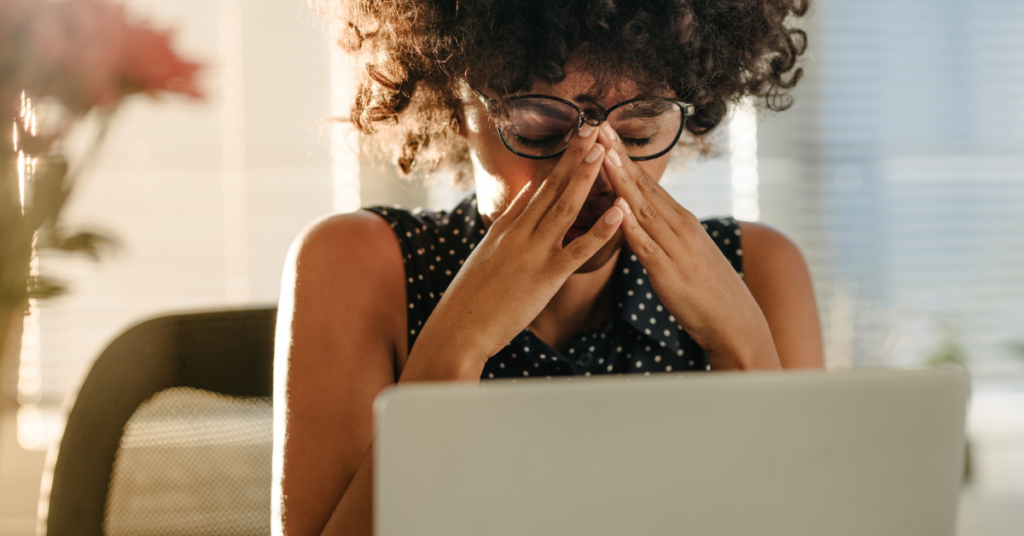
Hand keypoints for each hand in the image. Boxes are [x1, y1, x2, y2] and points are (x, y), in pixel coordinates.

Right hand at [402, 122, 624, 380]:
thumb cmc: (471, 298)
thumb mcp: (486, 254)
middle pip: (552, 187)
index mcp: (506, 227)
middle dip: (574, 156)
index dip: (559, 161)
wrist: (458, 328)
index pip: (538, 187)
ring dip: (586, 178)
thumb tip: (525, 197)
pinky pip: (579, 250)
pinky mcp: (546, 276)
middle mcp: (520, 232)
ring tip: (604, 151)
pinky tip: (619, 211)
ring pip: (565, 207)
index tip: (576, 138)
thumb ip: (507, 225)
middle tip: (594, 127)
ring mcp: (533, 252)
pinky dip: (601, 229)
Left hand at [596, 123, 780, 369]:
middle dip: (618, 155)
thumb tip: (641, 217)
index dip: (623, 156)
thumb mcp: (685, 253)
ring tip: (602, 154)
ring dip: (621, 180)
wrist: (735, 323)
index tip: (604, 131)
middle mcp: (679, 227)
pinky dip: (631, 226)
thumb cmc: (707, 291)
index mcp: (681, 221)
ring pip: (642, 208)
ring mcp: (675, 247)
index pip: (647, 182)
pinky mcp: (668, 272)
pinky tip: (617, 208)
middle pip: (643, 186)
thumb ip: (663, 233)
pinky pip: (646, 246)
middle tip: (597, 125)